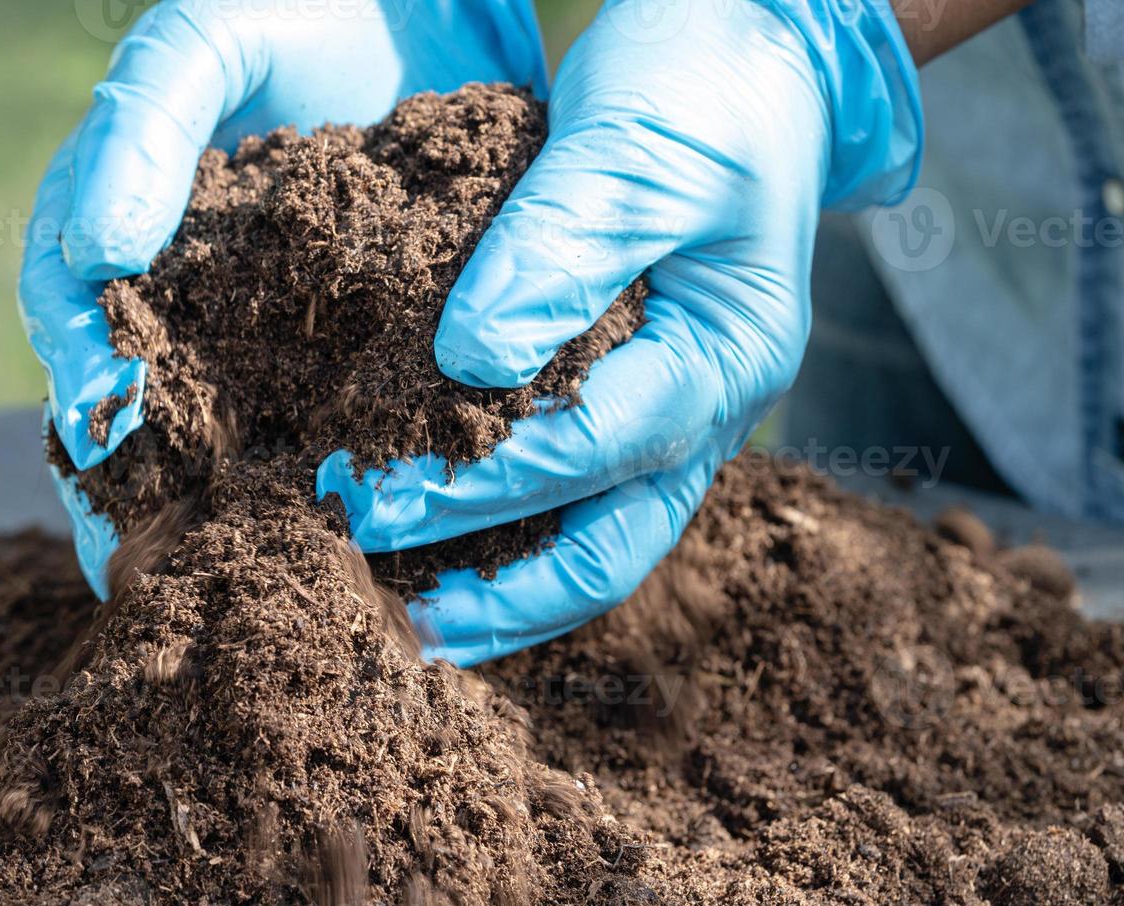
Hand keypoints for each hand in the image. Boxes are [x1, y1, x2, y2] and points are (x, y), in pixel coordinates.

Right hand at [19, 0, 547, 597]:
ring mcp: (275, 328)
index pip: (73, 327)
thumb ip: (142, 122)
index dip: (78, 385)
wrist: (433, 9)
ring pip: (234, 438)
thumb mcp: (206, 40)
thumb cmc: (303, 5)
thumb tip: (103, 256)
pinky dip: (331, 480)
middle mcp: (193, 294)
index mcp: (128, 232)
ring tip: (246, 575)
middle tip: (155, 570)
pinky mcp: (362, 345)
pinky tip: (354, 535)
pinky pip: (336, 426)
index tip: (107, 434)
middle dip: (143, 491)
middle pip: (143, 413)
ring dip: (230, 508)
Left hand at [317, 0, 922, 664]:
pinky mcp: (638, 386)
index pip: (592, 450)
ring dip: (514, 586)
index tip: (372, 500)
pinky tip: (447, 539)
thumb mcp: (633, 147)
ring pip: (602, 536)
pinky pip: (581, 486)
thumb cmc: (704, 86)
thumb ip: (559, 250)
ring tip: (420, 622)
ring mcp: (679, 403)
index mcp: (727, 354)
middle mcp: (712, 404)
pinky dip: (516, 525)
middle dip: (510, 599)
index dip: (479, 486)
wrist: (751, 54)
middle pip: (615, 546)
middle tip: (404, 630)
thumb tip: (466, 363)